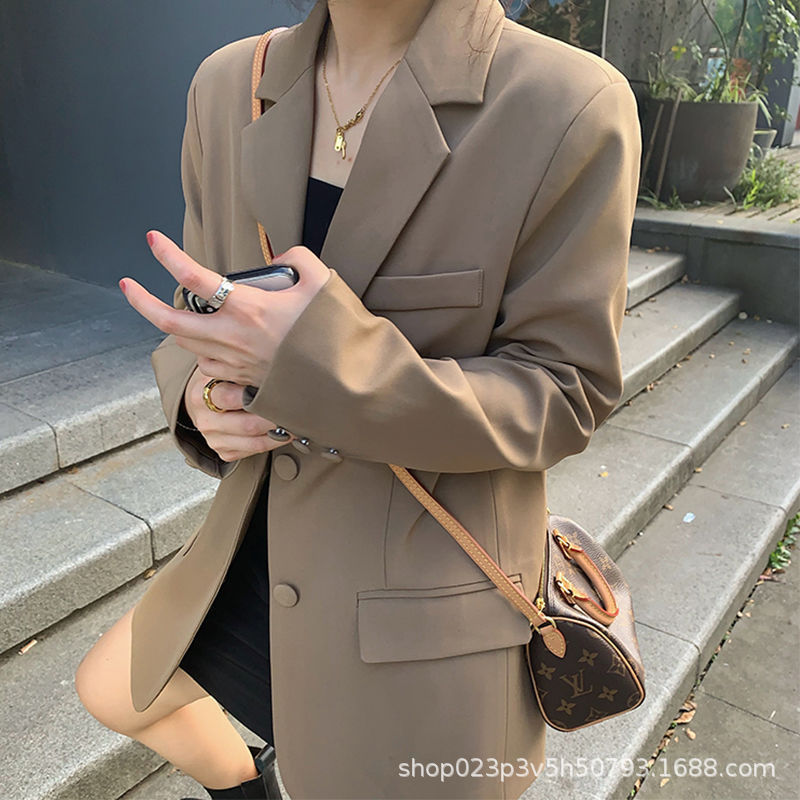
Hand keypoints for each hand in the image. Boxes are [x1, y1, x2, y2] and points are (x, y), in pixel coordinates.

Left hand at [119, 230, 330, 388]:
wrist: (345, 385)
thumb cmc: (334, 335)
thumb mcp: (323, 282)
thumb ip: (298, 259)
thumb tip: (279, 260)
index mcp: (248, 308)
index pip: (194, 278)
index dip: (167, 255)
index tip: (151, 240)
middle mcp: (232, 337)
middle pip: (169, 322)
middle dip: (140, 302)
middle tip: (126, 286)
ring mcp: (235, 363)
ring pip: (188, 344)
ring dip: (178, 327)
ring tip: (178, 312)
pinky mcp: (243, 380)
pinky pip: (209, 364)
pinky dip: (203, 349)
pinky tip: (213, 341)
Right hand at [184, 365, 293, 461]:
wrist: (202, 403)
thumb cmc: (220, 383)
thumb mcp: (222, 371)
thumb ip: (241, 371)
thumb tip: (276, 367)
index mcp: (201, 396)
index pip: (229, 398)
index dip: (257, 397)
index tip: (281, 392)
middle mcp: (206, 421)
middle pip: (247, 425)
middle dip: (275, 419)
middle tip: (297, 412)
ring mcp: (214, 439)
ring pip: (254, 443)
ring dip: (279, 436)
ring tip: (297, 425)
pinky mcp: (223, 452)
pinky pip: (253, 452)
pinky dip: (272, 443)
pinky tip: (284, 434)